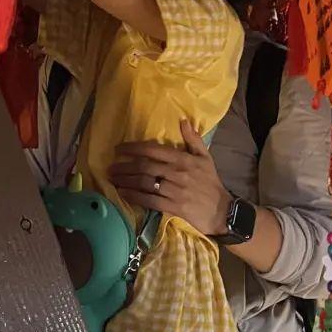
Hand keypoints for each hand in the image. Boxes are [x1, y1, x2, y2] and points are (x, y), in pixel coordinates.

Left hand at [108, 119, 230, 237]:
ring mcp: (175, 191)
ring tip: (112, 179)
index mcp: (183, 159)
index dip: (133, 148)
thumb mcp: (206, 158)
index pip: (153, 150)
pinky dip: (134, 197)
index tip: (119, 149)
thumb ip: (193, 139)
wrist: (221, 210)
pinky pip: (150, 200)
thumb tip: (183, 120)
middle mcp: (177, 173)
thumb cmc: (211, 183)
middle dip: (124, 166)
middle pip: (145, 167)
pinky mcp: (174, 207)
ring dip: (126, 181)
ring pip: (145, 183)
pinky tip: (123, 194)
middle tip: (110, 167)